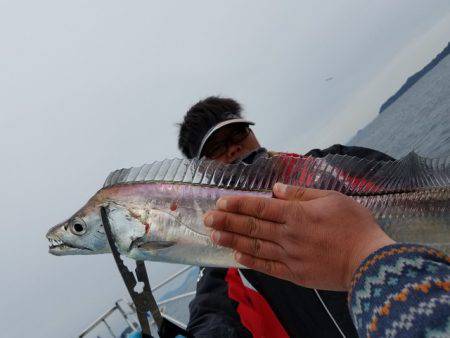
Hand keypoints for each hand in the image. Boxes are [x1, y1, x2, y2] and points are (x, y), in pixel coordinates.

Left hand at [204, 183, 394, 290]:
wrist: (370, 260)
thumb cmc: (354, 225)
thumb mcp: (332, 198)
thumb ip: (301, 194)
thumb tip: (276, 189)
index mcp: (296, 214)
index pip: (260, 207)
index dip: (238, 204)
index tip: (221, 202)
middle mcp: (288, 235)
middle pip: (252, 226)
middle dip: (227, 220)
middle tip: (207, 218)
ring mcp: (290, 256)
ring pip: (255, 246)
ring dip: (233, 239)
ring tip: (215, 235)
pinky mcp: (295, 274)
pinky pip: (268, 267)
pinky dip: (251, 261)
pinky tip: (237, 256)